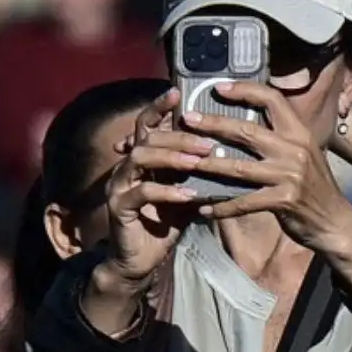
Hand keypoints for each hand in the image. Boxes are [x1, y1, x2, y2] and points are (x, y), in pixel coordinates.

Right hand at [101, 89, 204, 289]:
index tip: (178, 93)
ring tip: (198, 162)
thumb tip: (232, 146)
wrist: (142, 258)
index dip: (160, 107)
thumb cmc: (168, 219)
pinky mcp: (119, 208)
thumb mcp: (189, 188)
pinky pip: (140, 193)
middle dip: (180, 136)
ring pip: (139, 158)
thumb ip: (200, 168)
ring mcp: (120, 185)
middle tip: (208, 142)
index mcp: (145, 157)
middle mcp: (128, 166)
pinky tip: (189, 195)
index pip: (149, 124)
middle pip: (148, 137)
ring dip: (171, 157)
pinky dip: (166, 191)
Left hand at [181, 82, 351, 260]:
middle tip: (188, 119)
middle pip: (247, 131)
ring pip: (239, 167)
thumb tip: (243, 126)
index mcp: (300, 134)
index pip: (273, 101)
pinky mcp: (284, 200)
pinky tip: (205, 207)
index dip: (245, 91)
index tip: (220, 88)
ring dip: (209, 165)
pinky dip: (222, 206)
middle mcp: (296, 150)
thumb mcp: (303, 155)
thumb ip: (279, 140)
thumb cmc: (313, 186)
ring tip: (186, 163)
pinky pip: (244, 201)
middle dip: (213, 124)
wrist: (334, 221)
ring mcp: (290, 176)